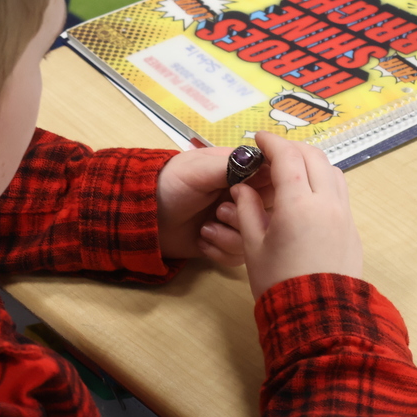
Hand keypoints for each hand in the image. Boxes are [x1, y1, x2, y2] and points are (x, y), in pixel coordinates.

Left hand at [156, 146, 267, 264]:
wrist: (142, 218)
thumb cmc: (169, 185)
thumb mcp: (198, 169)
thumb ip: (232, 166)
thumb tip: (264, 159)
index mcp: (241, 172)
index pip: (274, 178)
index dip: (267, 189)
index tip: (246, 194)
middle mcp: (244, 197)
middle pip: (271, 213)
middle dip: (245, 217)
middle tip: (220, 211)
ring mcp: (235, 223)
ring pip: (256, 239)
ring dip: (229, 237)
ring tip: (205, 228)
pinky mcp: (225, 246)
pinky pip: (239, 257)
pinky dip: (219, 252)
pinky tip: (202, 241)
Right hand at [231, 131, 362, 298]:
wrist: (317, 317)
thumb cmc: (280, 284)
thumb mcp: (253, 246)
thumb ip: (247, 210)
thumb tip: (243, 188)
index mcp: (298, 204)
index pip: (287, 157)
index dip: (271, 143)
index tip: (258, 139)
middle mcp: (327, 203)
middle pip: (313, 156)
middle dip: (291, 148)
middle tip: (271, 153)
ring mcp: (344, 215)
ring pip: (332, 171)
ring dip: (311, 162)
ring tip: (291, 170)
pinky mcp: (352, 229)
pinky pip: (340, 192)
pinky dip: (323, 181)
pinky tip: (307, 194)